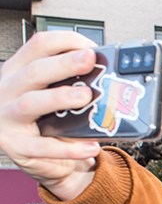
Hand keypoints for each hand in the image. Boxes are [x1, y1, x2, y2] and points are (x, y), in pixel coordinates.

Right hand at [0, 31, 100, 198]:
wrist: (44, 162)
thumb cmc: (50, 124)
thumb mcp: (57, 97)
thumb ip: (73, 84)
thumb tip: (109, 75)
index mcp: (17, 72)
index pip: (37, 46)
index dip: (64, 42)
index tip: (89, 47)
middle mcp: (7, 91)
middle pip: (34, 71)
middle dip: (64, 64)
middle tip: (89, 60)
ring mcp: (7, 118)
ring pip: (30, 103)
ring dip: (60, 97)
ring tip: (85, 97)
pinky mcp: (15, 146)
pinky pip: (43, 147)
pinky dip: (69, 148)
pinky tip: (91, 146)